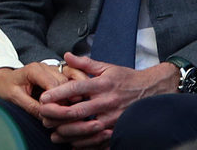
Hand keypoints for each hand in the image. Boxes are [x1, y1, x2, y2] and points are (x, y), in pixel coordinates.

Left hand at [0, 63, 70, 118]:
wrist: (3, 79)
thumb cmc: (7, 87)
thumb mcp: (15, 98)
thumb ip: (31, 106)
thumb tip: (48, 117)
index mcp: (35, 69)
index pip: (54, 84)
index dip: (58, 101)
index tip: (57, 115)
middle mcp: (47, 66)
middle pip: (65, 82)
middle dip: (68, 99)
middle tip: (66, 117)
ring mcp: (53, 69)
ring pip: (72, 80)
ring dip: (74, 94)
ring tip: (74, 110)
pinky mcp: (58, 74)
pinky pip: (72, 79)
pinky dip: (76, 88)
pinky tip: (78, 101)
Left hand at [37, 53, 178, 146]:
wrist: (152, 91)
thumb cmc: (126, 78)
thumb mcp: (107, 67)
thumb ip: (84, 63)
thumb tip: (66, 56)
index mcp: (102, 83)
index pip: (76, 88)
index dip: (59, 93)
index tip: (44, 98)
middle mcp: (107, 101)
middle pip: (78, 111)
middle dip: (58, 115)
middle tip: (43, 117)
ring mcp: (113, 117)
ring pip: (86, 128)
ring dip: (68, 132)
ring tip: (53, 134)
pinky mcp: (118, 129)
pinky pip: (98, 140)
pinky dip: (84, 143)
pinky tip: (72, 143)